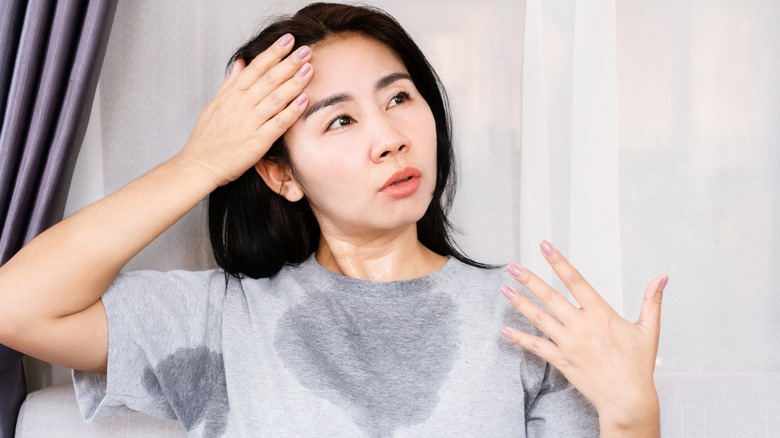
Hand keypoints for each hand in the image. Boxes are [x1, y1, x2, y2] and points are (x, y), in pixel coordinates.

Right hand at [178, 33, 312, 186]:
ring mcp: (249, 123)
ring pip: (275, 98)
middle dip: (289, 63)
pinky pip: (277, 123)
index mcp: (232, 96)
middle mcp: (241, 106)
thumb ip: (229, 84)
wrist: (199, 165)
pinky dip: (291, 111)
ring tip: (309, 69)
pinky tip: (304, 100)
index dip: (272, 53)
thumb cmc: (206, 138)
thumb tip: (240, 63)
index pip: (255, 68)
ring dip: (294, 83)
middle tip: (306, 50)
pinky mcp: (257, 141)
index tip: (288, 40)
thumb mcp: (213, 105)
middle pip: (268, 79)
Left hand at [500, 240, 666, 436]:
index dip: (559, 262)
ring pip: (539, 318)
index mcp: (601, 314)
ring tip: (504, 289)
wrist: (628, 399)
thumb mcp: (648, 330)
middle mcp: (581, 326)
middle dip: (529, 280)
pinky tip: (504, 330)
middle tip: (512, 267)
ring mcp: (569, 343)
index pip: (576, 281)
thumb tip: (662, 277)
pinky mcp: (562, 361)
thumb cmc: (638, 366)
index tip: (545, 247)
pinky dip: (519, 338)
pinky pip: (536, 346)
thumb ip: (651, 301)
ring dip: (519, 303)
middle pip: (550, 297)